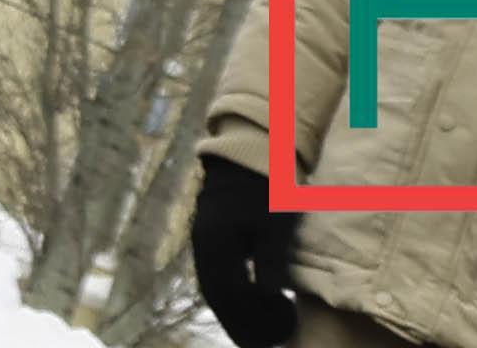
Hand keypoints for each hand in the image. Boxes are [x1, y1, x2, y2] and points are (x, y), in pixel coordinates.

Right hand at [186, 155, 301, 347]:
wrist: (253, 148)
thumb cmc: (268, 186)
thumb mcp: (273, 226)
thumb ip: (269, 263)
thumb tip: (270, 298)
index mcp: (214, 241)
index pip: (223, 293)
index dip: (245, 319)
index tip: (269, 336)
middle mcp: (203, 241)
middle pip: (214, 293)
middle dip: (236, 320)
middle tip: (260, 342)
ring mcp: (205, 235)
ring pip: (214, 282)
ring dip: (233, 307)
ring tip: (255, 327)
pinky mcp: (214, 230)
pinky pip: (218, 269)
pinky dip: (231, 290)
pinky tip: (250, 298)